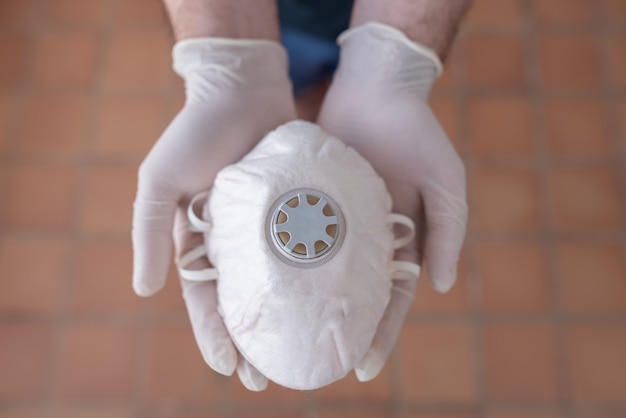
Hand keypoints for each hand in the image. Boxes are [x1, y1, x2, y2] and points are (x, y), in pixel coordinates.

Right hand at [132, 38, 295, 389]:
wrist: (242, 88)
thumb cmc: (195, 131)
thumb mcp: (159, 180)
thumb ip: (148, 231)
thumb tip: (143, 291)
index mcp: (201, 240)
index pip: (206, 299)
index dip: (214, 335)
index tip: (228, 370)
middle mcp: (238, 240)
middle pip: (247, 301)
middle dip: (253, 340)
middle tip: (265, 379)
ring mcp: (271, 225)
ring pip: (281, 282)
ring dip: (288, 318)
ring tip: (301, 351)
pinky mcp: (301, 207)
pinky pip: (309, 248)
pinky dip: (316, 276)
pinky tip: (329, 302)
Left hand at [317, 23, 467, 380]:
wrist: (374, 89)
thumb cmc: (416, 133)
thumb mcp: (445, 181)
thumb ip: (448, 231)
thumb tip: (440, 287)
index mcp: (401, 242)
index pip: (392, 300)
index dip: (382, 335)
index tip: (363, 368)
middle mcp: (366, 239)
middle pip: (352, 297)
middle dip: (339, 332)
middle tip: (317, 366)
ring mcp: (334, 221)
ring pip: (319, 274)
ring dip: (306, 307)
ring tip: (285, 340)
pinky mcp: (306, 200)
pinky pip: (295, 238)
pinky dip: (284, 264)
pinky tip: (267, 290)